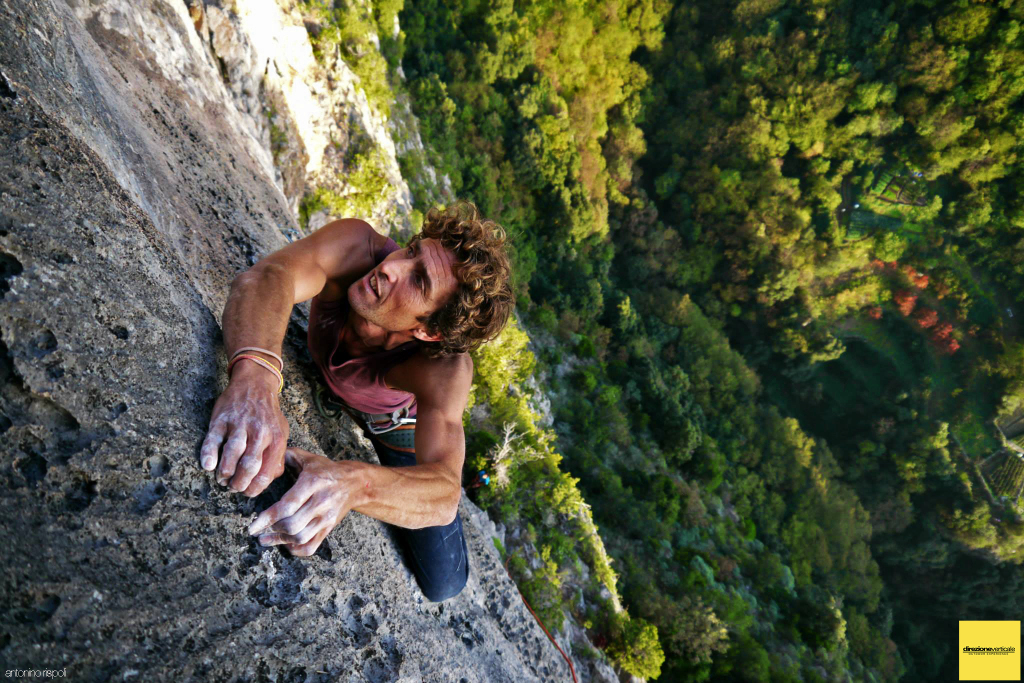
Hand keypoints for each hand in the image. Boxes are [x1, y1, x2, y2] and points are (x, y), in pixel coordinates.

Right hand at [200, 360, 288, 495]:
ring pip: (232, 454)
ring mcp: (240, 424)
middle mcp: (259, 432)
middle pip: (248, 466)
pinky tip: (208, 466)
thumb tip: (269, 480)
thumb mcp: (281, 433)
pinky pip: (213, 439)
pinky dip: (208, 454)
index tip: (248, 493)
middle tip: (234, 488)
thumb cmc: (268, 415)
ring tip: (222, 479)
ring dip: (225, 472)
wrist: (255, 384)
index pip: (267, 472)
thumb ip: (277, 457)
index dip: (255, 488)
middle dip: (239, 483)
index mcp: (276, 438)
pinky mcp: (222, 418)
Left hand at [248, 448, 361, 556]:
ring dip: (280, 541)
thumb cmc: (327, 470)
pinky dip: (296, 550)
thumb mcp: (309, 458)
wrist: (355, 483)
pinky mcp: (330, 528)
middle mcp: (321, 502)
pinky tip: (286, 545)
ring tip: (266, 539)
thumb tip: (267, 457)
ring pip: (300, 537)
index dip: (268, 517)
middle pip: (292, 524)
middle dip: (272, 529)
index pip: (288, 505)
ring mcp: (327, 517)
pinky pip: (312, 546)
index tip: (253, 526)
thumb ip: (288, 456)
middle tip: (259, 529)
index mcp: (313, 483)